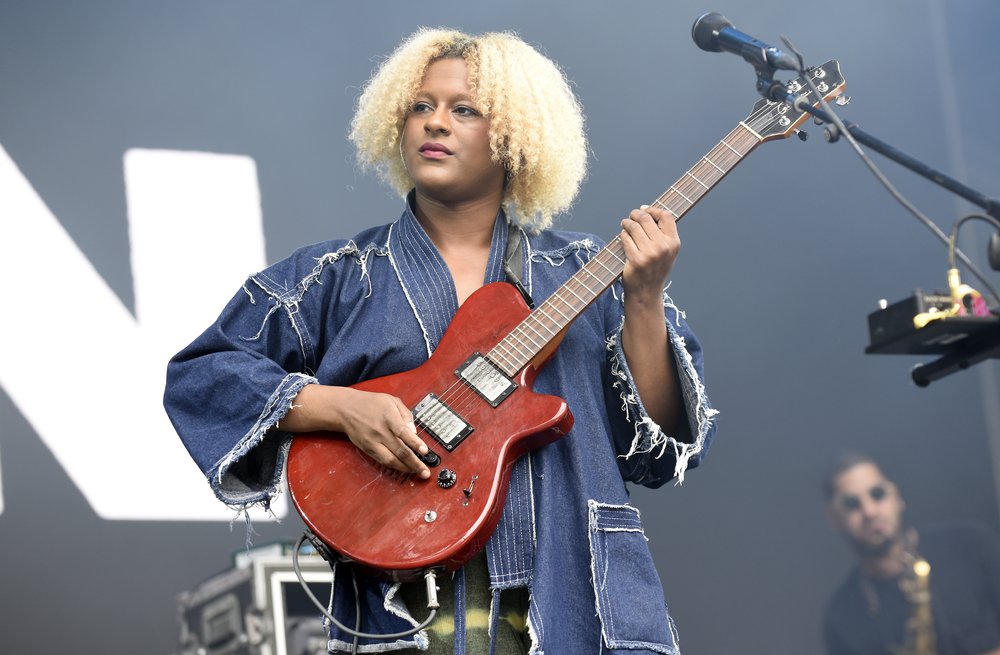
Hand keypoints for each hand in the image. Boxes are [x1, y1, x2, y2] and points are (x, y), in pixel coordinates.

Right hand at [283, 385, 430, 478]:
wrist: (345, 409)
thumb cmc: (370, 403)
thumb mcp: (391, 400)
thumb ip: (406, 414)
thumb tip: (414, 431)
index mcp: (388, 416)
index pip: (403, 432)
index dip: (415, 443)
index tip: (424, 450)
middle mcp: (380, 431)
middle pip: (399, 450)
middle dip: (415, 463)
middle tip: (425, 472)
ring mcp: (373, 442)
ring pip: (391, 460)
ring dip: (406, 468)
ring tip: (417, 472)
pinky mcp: (368, 449)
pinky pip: (383, 461)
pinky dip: (395, 466)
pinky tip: (404, 468)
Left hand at [619, 204, 679, 303]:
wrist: (647, 292)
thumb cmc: (655, 269)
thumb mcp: (667, 252)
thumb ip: (662, 233)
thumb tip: (646, 210)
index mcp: (674, 243)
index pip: (666, 216)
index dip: (654, 210)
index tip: (645, 209)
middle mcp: (663, 248)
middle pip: (647, 219)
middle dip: (636, 214)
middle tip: (631, 216)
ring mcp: (650, 254)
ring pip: (634, 227)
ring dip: (627, 223)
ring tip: (625, 224)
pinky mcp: (636, 260)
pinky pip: (626, 238)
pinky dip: (623, 235)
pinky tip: (623, 237)